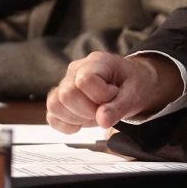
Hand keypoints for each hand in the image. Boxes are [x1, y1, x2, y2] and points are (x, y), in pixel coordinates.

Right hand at [46, 51, 182, 132]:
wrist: (132, 85)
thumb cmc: (134, 84)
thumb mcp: (134, 95)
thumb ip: (119, 107)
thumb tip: (102, 120)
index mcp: (97, 62)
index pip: (84, 81)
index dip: (99, 96)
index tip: (114, 95)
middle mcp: (76, 69)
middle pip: (66, 94)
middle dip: (88, 111)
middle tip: (105, 109)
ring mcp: (65, 83)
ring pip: (55, 105)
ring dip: (77, 118)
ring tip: (95, 114)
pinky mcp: (61, 99)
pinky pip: (52, 116)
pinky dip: (66, 125)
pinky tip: (83, 122)